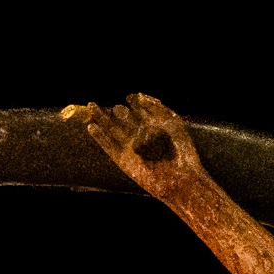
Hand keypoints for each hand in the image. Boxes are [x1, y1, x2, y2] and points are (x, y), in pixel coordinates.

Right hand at [75, 92, 203, 196]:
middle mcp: (140, 137)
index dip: (133, 102)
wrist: (180, 178)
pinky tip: (92, 126)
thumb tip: (138, 96)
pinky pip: (108, 147)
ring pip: (112, 130)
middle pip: (123, 119)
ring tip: (92, 106)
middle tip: (110, 104)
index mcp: (153, 127)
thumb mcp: (172, 124)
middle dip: (114, 111)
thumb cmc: (181, 151)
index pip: (138, 111)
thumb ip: (156, 109)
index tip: (130, 97)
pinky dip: (100, 137)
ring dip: (101, 118)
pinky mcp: (123, 161)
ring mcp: (130, 148)